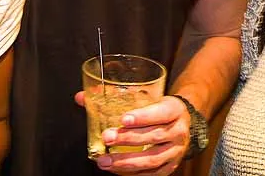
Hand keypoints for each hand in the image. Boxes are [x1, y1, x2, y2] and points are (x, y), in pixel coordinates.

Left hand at [74, 91, 189, 174]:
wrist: (183, 122)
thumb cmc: (159, 108)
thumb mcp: (147, 97)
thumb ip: (114, 96)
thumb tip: (81, 98)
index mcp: (174, 109)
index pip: (161, 113)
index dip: (143, 117)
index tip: (123, 119)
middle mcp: (178, 131)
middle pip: (154, 136)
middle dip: (128, 139)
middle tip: (107, 138)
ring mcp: (175, 152)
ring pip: (152, 159)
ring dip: (126, 161)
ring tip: (104, 161)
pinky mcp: (170, 167)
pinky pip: (152, 174)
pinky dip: (133, 174)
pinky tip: (116, 170)